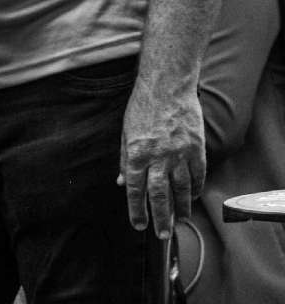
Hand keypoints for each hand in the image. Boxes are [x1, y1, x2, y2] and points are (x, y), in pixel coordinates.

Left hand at [119, 78, 205, 238]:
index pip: (136, 189)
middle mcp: (158, 156)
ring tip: (180, 220)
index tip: (139, 225)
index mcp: (137, 152)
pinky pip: (198, 175)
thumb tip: (122, 182)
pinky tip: (192, 197)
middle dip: (160, 218)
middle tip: (162, 235)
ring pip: (181, 189)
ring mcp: (179, 152)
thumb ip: (125, 159)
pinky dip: (195, 189)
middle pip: (159, 195)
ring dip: (180, 208)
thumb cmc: (142, 106)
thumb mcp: (126, 131)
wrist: (167, 84)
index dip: (136, 210)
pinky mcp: (196, 147)